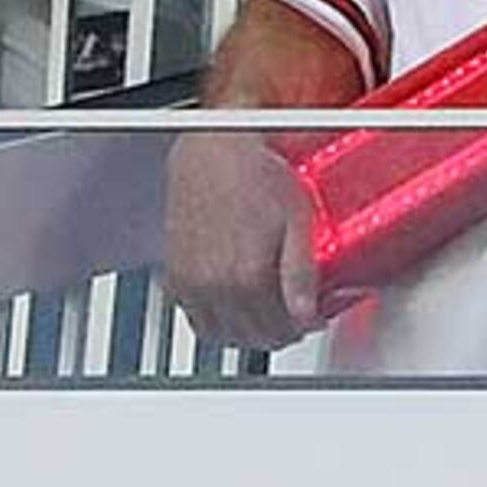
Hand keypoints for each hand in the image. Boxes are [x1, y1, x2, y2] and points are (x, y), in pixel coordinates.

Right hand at [160, 130, 319, 349]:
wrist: (215, 149)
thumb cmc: (256, 173)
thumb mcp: (297, 221)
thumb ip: (301, 275)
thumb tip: (307, 313)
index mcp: (247, 275)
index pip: (280, 328)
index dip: (303, 327)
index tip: (312, 318)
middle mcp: (213, 285)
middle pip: (251, 338)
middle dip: (278, 334)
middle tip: (294, 320)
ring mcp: (190, 282)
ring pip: (220, 336)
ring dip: (246, 335)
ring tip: (266, 319)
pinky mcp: (174, 274)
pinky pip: (193, 318)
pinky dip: (216, 323)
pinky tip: (233, 306)